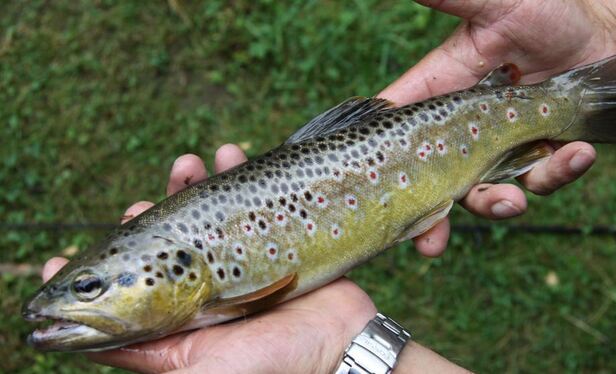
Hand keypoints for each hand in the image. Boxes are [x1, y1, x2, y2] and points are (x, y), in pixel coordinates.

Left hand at [42, 144, 377, 372]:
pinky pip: (247, 202)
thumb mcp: (196, 370)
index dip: (91, 278)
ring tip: (188, 162)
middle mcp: (203, 291)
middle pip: (162, 248)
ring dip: (191, 185)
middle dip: (148, 219)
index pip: (124, 297)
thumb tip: (87, 343)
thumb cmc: (271, 367)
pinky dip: (237, 173)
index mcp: (180, 322)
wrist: (340, 348)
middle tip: (137, 205)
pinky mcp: (270, 242)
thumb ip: (145, 356)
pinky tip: (230, 153)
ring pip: (203, 217)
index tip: (56, 262)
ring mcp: (237, 263)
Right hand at [377, 0, 615, 256]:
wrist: (602, 33)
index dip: (381, 163)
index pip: (400, 130)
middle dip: (430, 220)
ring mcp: (503, 150)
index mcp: (441, 97)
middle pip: (435, 183)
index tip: (370, 193)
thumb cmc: (544, 13)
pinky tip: (575, 155)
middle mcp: (465, 132)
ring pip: (487, 194)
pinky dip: (559, 173)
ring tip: (513, 202)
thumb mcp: (495, 6)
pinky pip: (543, 179)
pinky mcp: (541, 158)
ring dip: (497, 206)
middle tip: (428, 244)